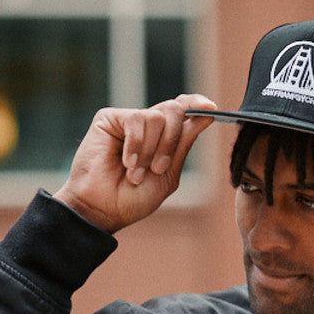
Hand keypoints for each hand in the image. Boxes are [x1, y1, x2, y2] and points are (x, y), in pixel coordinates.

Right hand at [53, 94, 216, 233]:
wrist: (103, 209)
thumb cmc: (133, 199)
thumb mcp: (168, 174)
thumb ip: (184, 144)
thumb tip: (207, 114)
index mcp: (164, 138)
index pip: (183, 109)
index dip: (196, 104)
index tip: (210, 108)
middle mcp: (147, 125)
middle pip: (175, 109)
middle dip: (172, 141)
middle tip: (159, 169)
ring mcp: (128, 120)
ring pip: (156, 117)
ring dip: (150, 150)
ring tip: (135, 173)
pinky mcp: (109, 118)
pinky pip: (135, 119)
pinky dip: (136, 145)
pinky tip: (126, 163)